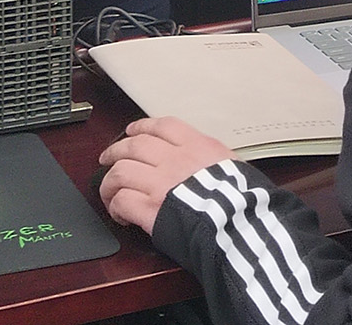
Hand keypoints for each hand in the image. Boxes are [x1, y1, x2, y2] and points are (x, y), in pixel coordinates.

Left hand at [98, 116, 237, 233]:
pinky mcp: (150, 210)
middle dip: (115, 150)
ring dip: (109, 181)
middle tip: (107, 157)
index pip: (162, 126)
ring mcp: (161, 183)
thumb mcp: (235, 167)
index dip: (142, 126)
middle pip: (134, 145)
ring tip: (108, 190)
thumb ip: (215, 161)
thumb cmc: (244, 202)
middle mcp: (175, 160)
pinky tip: (120, 214)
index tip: (132, 131)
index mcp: (198, 147)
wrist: (240, 226)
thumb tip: (211, 165)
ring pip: (120, 171)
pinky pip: (121, 200)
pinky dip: (115, 207)